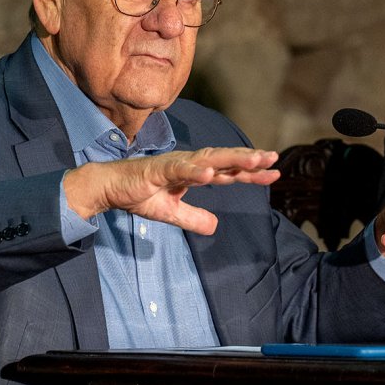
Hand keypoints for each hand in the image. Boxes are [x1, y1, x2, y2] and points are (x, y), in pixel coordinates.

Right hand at [64, 147, 279, 234]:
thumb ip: (192, 217)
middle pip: (225, 160)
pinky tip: (210, 173)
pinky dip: (195, 170)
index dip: (252, 173)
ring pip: (208, 160)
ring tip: (254, 162)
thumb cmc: (138, 194)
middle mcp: (188, 164)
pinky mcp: (157, 169)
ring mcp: (174, 164)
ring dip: (231, 159)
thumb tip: (214, 226)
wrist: (109, 188)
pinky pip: (179, 169)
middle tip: (273, 158)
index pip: (229, 172)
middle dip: (250, 159)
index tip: (275, 173)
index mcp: (194, 173)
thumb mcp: (170, 212)